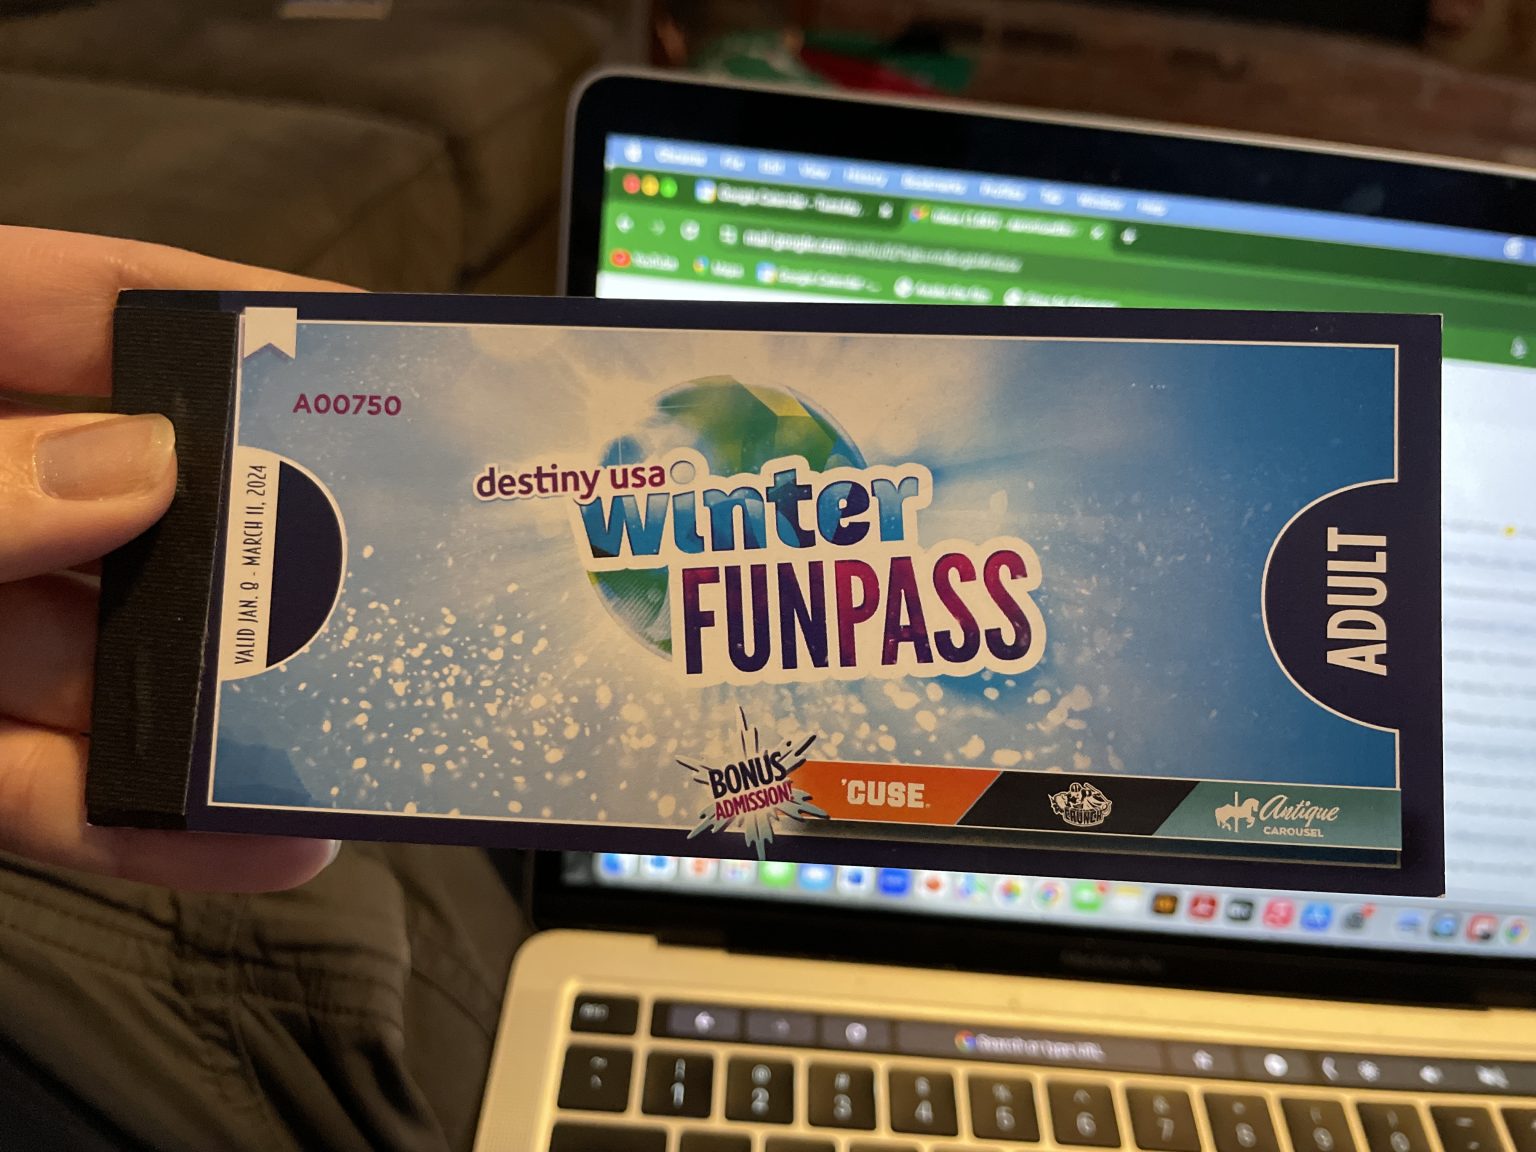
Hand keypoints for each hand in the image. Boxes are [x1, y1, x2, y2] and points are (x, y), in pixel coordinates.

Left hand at [0, 225, 350, 890]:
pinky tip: (258, 841)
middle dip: (259, 536)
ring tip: (359, 724)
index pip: (80, 307)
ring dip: (232, 705)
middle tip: (384, 555)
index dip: (222, 315)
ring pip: (109, 661)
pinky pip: (47, 791)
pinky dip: (147, 824)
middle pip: (128, 499)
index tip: (354, 347)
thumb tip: (137, 468)